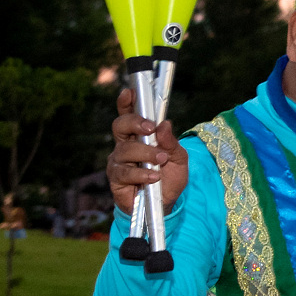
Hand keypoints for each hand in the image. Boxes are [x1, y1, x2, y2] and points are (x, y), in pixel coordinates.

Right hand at [107, 88, 186, 213]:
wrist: (167, 203)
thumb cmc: (170, 176)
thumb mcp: (179, 158)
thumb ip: (171, 142)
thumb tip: (164, 124)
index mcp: (139, 135)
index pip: (129, 114)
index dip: (127, 102)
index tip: (130, 92)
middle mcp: (125, 145)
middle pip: (120, 125)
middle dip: (134, 122)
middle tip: (150, 127)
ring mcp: (119, 161)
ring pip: (125, 149)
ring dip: (145, 153)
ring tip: (161, 160)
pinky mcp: (116, 179)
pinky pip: (125, 172)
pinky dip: (141, 173)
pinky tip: (154, 176)